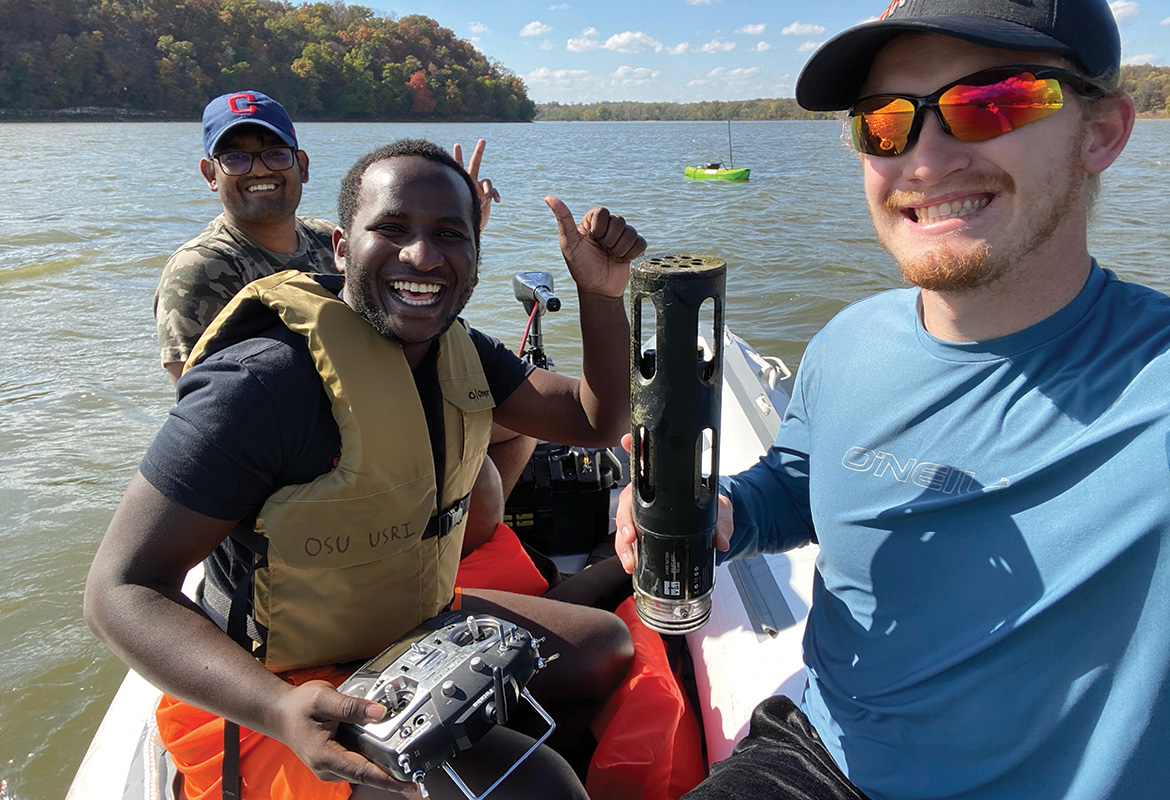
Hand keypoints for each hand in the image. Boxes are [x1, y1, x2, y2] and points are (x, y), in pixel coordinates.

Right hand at [270, 680, 418, 792]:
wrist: (280, 712)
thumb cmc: (297, 707)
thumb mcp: (324, 698)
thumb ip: (352, 706)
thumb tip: (379, 712)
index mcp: (325, 756)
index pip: (363, 772)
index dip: (389, 780)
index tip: (409, 784)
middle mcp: (328, 767)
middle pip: (368, 774)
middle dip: (393, 773)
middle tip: (417, 772)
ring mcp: (332, 767)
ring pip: (365, 769)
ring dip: (385, 765)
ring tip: (407, 760)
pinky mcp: (336, 762)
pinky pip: (359, 763)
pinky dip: (374, 758)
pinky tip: (388, 750)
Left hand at [453, 139, 500, 230]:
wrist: (472, 224)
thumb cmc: (463, 217)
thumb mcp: (465, 208)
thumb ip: (473, 201)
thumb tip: (485, 199)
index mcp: (462, 182)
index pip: (459, 167)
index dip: (458, 156)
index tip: (457, 145)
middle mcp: (471, 182)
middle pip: (475, 164)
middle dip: (479, 152)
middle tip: (482, 140)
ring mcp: (480, 187)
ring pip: (487, 180)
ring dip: (488, 189)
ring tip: (485, 201)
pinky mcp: (487, 194)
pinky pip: (494, 190)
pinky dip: (495, 194)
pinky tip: (497, 201)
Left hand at [544, 196, 646, 298]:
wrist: (597, 289)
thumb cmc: (580, 266)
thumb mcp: (568, 243)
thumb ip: (563, 219)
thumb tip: (549, 198)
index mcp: (593, 220)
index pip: (603, 212)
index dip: (598, 229)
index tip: (591, 240)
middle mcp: (609, 225)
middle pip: (619, 221)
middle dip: (609, 241)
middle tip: (602, 250)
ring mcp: (622, 236)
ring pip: (631, 233)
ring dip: (620, 250)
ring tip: (610, 256)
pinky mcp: (634, 246)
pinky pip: (641, 243)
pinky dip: (631, 254)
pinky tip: (621, 260)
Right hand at [614, 432, 732, 573]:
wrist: (714, 522)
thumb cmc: (713, 507)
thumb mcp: (721, 512)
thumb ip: (722, 524)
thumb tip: (722, 539)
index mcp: (667, 481)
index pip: (648, 459)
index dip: (635, 447)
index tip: (628, 440)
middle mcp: (651, 493)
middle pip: (628, 499)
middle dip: (625, 517)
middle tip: (630, 534)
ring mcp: (645, 511)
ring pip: (625, 521)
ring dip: (623, 539)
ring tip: (629, 557)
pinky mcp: (644, 529)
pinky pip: (629, 538)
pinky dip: (627, 551)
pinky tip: (631, 562)